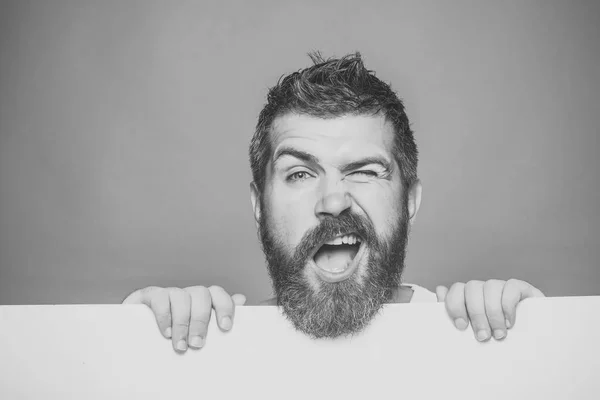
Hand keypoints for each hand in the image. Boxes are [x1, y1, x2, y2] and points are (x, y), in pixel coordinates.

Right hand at [123, 286, 245, 352]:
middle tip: (197, 344)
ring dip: (182, 322)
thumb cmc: (174, 337)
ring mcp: (168, 292)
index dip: (225, 307)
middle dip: (201, 320)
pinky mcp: (148, 295)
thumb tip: (242, 299)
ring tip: (180, 345)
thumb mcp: (197, 332)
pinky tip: (165, 333)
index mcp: (202, 301)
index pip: (218, 294)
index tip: (226, 327)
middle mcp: (186, 294)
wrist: (139, 339)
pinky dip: (164, 315)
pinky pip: (159, 297)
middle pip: (200, 294)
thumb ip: (216, 318)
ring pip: (180, 295)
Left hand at [435, 279, 544, 341]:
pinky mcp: (522, 289)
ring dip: (493, 312)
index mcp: (469, 297)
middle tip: (483, 337)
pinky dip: (508, 305)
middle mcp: (484, 289)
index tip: (462, 326)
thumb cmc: (496, 343)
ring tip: (499, 334)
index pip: (456, 289)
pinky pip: (511, 286)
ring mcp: (502, 287)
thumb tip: (440, 290)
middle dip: (476, 314)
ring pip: (490, 286)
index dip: (456, 305)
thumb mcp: (472, 333)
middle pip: (472, 288)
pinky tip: (510, 322)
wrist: (531, 348)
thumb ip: (454, 314)